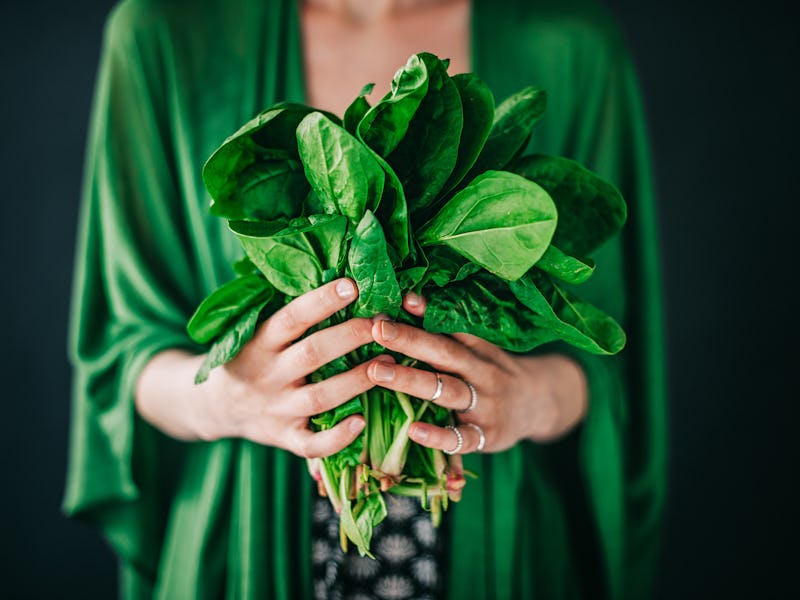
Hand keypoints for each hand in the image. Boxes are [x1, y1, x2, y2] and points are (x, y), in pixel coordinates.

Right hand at [195, 278, 387, 456]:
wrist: (216, 405)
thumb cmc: (252, 357)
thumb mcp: (257, 331)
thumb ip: (290, 314)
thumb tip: (339, 276)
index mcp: (259, 342)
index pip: (291, 317)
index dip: (322, 301)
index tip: (353, 285)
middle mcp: (268, 375)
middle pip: (313, 353)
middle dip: (351, 336)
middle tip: (384, 323)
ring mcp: (277, 409)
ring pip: (321, 397)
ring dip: (357, 380)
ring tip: (390, 363)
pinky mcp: (285, 438)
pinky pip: (312, 444)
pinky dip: (337, 437)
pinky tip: (362, 422)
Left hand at [365, 293, 587, 453]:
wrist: (540, 405)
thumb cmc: (493, 372)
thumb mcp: (478, 349)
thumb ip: (445, 331)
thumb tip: (407, 299)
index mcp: (478, 349)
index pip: (452, 327)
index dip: (427, 313)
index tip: (400, 299)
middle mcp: (482, 373)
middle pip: (445, 354)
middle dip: (410, 340)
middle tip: (377, 330)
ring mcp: (485, 405)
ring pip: (447, 391)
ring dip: (411, 380)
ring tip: (376, 371)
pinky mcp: (486, 437)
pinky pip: (461, 439)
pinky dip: (438, 436)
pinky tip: (413, 431)